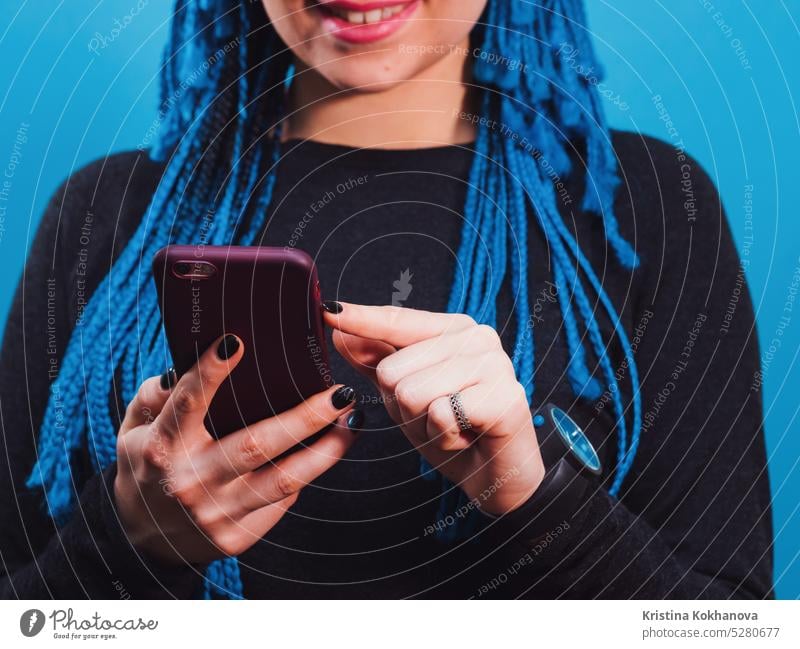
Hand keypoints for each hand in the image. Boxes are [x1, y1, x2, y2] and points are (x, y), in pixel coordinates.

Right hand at [114, 334, 358, 563]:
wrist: (146, 540)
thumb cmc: (148, 467)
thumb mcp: (134, 429)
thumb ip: (155, 395)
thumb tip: (184, 368)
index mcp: (163, 446)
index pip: (188, 403)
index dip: (211, 373)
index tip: (237, 342)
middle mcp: (191, 481)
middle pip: (256, 444)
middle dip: (304, 417)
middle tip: (340, 392)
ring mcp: (217, 513)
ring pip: (283, 479)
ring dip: (326, 449)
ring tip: (353, 420)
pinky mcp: (237, 536)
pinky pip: (281, 500)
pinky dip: (309, 473)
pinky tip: (332, 448)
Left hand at [324, 303, 544, 514]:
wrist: (497, 476)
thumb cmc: (454, 430)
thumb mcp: (406, 396)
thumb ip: (376, 362)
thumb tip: (341, 332)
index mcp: (455, 329)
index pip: (398, 320)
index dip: (361, 319)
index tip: (328, 309)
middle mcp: (478, 338)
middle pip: (393, 369)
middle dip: (404, 407)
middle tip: (438, 416)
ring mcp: (495, 365)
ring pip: (412, 393)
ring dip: (424, 425)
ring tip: (452, 427)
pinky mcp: (505, 397)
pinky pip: (440, 415)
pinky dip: (443, 437)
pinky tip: (467, 437)